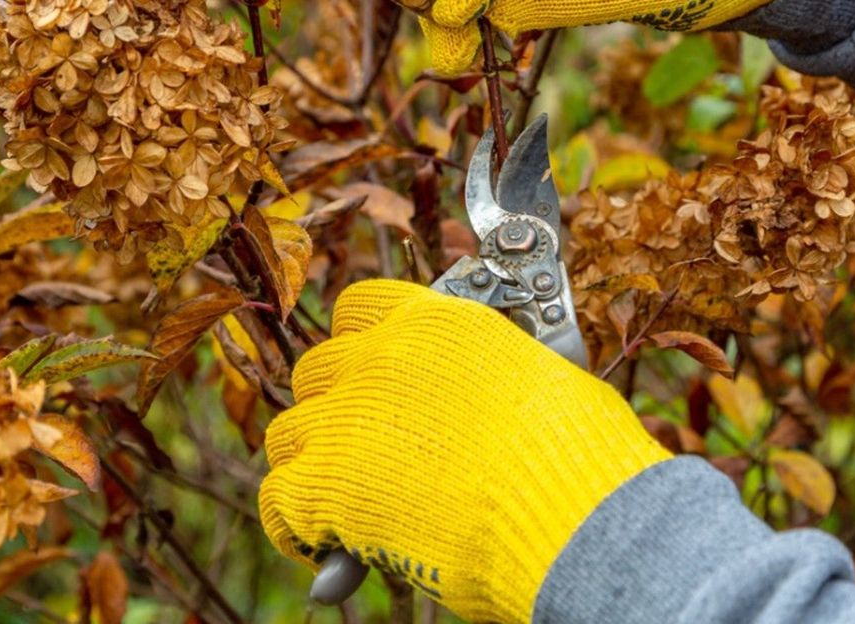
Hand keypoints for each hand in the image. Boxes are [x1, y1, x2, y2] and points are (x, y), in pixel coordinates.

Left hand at [258, 280, 669, 623]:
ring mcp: (345, 417)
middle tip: (367, 452)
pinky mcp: (322, 483)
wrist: (568, 509)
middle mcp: (380, 356)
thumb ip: (495, 374)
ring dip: (312, 466)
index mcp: (434, 321)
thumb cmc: (576, 452)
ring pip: (288, 433)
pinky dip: (298, 528)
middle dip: (335, 409)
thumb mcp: (541, 377)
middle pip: (316, 371)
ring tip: (349, 503)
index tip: (370, 377)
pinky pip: (278, 500)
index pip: (358, 306)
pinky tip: (333, 549)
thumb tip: (515, 385)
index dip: (359, 344)